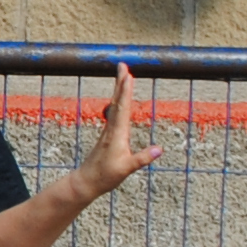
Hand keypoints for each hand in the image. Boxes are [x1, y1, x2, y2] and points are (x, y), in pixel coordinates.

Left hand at [73, 63, 162, 202]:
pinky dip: (119, 102)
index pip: (123, 108)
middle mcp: (112, 129)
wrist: (87, 181)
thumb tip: (159, 149)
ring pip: (115, 105)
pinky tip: (120, 99)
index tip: (128, 76)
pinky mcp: (108, 135)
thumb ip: (142, 158)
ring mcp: (109, 131)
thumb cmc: (106, 176)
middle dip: (121, 83)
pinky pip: (114, 113)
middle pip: (118, 101)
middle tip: (123, 65)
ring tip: (124, 76)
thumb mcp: (126, 169)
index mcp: (117, 134)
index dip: (126, 91)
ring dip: (120, 90)